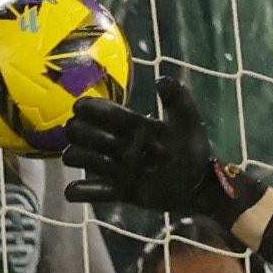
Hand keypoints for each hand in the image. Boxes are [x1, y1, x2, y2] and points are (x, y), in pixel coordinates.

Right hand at [57, 77, 252, 224]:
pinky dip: (81, 191)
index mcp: (134, 126)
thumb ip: (178, 98)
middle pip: (86, 133)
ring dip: (77, 156)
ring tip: (81, 158)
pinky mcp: (120, 191)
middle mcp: (120, 145)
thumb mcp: (189, 120)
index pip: (107, 113)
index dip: (92, 108)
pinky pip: (94, 192)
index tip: (80, 107)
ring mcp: (118, 169)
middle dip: (79, 131)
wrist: (198, 184)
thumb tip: (160, 79)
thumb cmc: (192, 148)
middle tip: (82, 133)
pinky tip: (74, 189)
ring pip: (83, 158)